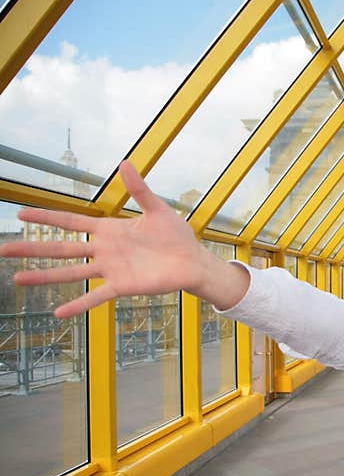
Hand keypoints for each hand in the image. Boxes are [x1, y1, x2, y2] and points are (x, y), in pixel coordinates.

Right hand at [0, 161, 247, 317]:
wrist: (192, 261)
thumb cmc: (176, 236)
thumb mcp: (157, 209)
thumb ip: (138, 189)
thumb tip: (124, 163)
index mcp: (109, 229)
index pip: (70, 222)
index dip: (46, 217)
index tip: (20, 213)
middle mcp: (104, 250)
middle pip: (61, 248)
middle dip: (32, 248)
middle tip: (4, 249)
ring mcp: (111, 269)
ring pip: (71, 273)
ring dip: (45, 276)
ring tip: (18, 279)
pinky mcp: (122, 286)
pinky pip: (96, 296)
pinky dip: (78, 304)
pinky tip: (58, 312)